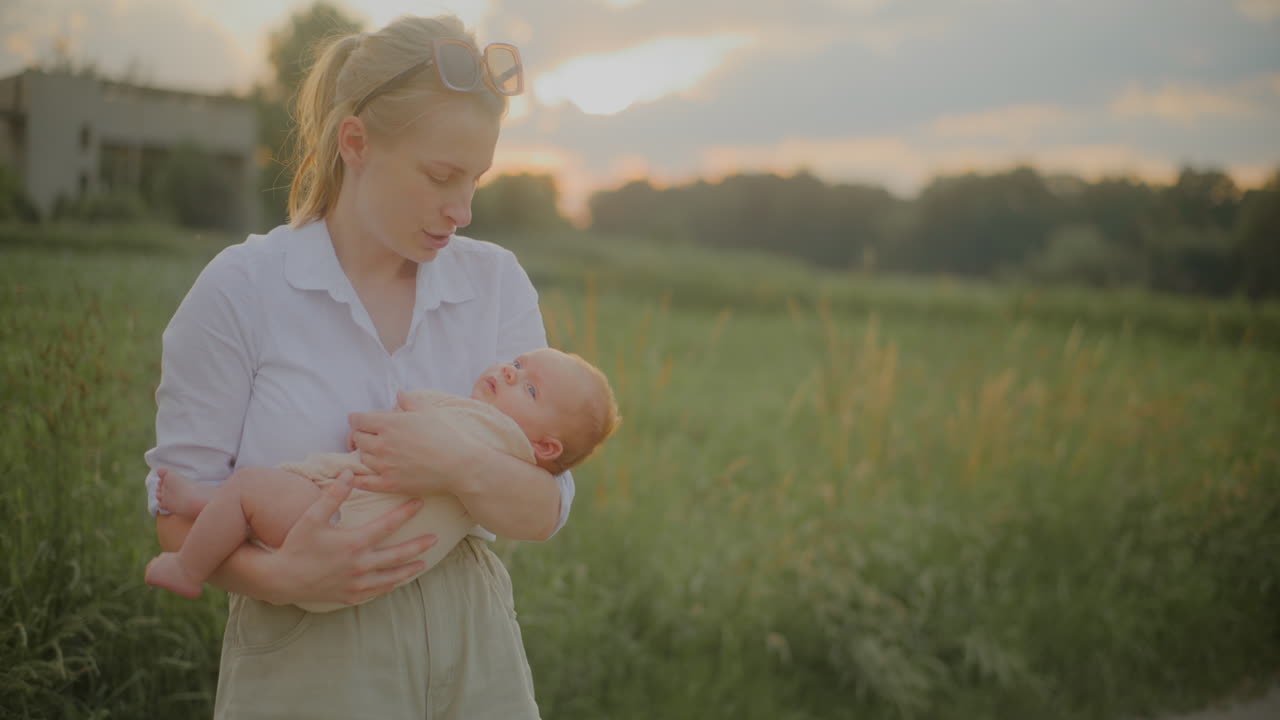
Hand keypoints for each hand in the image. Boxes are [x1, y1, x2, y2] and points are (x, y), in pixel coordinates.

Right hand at [266, 471, 437, 605]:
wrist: (281, 579)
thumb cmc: (296, 545)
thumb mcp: (312, 517)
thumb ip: (333, 495)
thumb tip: (349, 473)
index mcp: (355, 543)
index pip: (388, 525)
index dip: (406, 512)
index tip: (420, 502)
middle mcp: (361, 565)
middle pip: (398, 555)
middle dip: (418, 545)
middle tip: (435, 538)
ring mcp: (357, 583)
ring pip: (391, 578)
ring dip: (408, 569)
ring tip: (423, 563)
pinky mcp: (350, 596)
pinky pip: (376, 592)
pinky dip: (389, 586)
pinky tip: (395, 582)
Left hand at [347, 392, 479, 495]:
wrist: (460, 465)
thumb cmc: (447, 436)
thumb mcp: (428, 411)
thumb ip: (410, 401)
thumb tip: (399, 394)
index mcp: (389, 424)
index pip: (358, 420)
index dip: (357, 419)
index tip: (360, 420)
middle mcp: (382, 444)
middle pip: (357, 438)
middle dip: (360, 435)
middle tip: (366, 435)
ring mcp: (384, 466)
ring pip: (362, 458)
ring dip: (365, 453)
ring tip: (374, 452)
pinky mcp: (390, 484)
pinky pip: (364, 483)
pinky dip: (356, 479)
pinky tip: (354, 477)